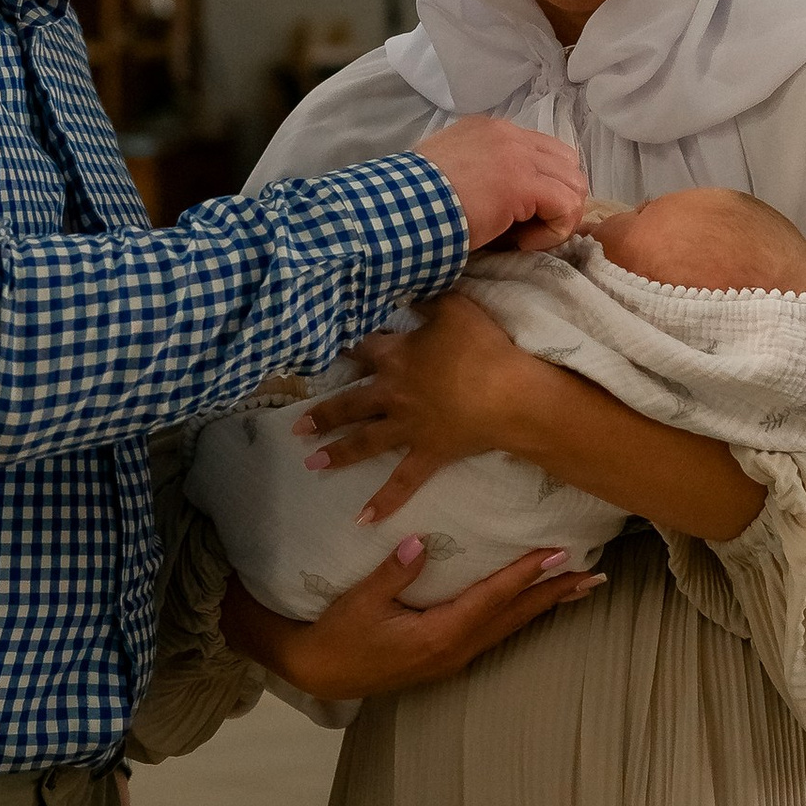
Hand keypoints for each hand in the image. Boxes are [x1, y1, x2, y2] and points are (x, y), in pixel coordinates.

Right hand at [220, 535, 604, 700]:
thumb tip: (421, 542)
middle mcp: (455, 650)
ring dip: (544, 607)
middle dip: (554, 596)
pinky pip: (495, 634)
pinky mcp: (447, 659)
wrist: (321, 673)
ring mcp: (453, 659)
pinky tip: (533, 606)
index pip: (492, 599)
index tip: (558, 556)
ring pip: (509, 628)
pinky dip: (520, 616)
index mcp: (438, 634)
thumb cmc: (338, 635)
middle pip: (514, 617)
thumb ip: (393, 572)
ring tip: (578, 589)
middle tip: (593, 577)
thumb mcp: (360, 600)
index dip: (526, 576)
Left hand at [298, 291, 538, 530]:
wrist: (509, 394)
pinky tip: (362, 519)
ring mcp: (407, 428)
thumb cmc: (482, 348)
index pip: (362, 348)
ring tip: (311, 463)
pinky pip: (402, 482)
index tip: (319, 347)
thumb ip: (426, 297)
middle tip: (296, 426)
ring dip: (337, 452)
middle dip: (322, 413)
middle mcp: (392, 395)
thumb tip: (405, 286)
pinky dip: (383, 501)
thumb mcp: (453, 308)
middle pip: (350, 403)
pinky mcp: (427, 454)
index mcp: (396, 358)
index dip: (342, 345)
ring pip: (364, 442)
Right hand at [415, 116, 586, 252]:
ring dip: (558, 217)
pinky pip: (566, 206)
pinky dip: (555, 230)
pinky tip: (525, 242)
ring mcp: (518, 155)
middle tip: (530, 230)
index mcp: (489, 130)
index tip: (516, 218)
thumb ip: (479, 173)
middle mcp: (507, 134)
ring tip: (526, 238)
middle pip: (567, 164)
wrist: (399, 210)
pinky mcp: (524, 183)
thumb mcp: (448, 173)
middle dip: (558, 201)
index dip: (542, 188)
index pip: (542, 151)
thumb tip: (505, 201)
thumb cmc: (413, 202)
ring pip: (573, 184)